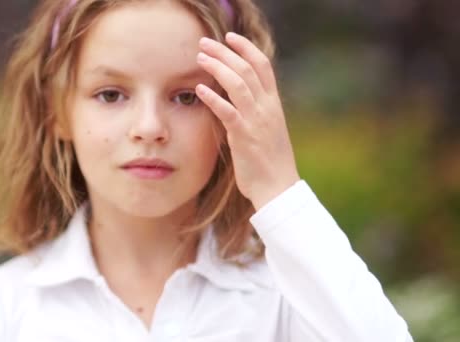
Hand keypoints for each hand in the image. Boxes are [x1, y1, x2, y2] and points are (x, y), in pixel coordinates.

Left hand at [195, 32, 299, 210]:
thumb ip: (256, 110)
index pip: (263, 65)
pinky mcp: (244, 137)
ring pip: (238, 84)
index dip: (246, 48)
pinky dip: (213, 98)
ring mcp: (256, 121)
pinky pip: (228, 112)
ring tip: (200, 58)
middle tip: (205, 42)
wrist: (278, 187)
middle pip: (247, 69)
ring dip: (217, 67)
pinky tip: (200, 89)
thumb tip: (238, 96)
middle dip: (225, 52)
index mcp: (273, 103)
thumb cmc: (270, 161)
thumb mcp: (267, 129)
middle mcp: (267, 107)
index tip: (230, 37)